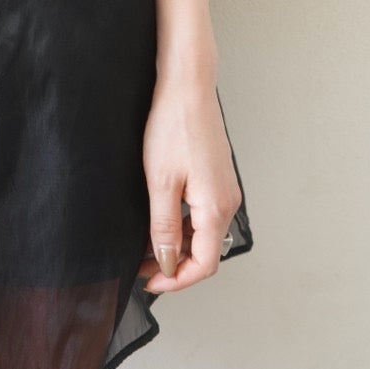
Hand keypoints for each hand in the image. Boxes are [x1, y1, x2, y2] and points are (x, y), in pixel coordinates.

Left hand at [137, 73, 241, 292]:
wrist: (187, 87)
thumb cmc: (174, 127)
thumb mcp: (161, 182)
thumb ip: (165, 226)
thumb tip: (167, 262)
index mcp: (217, 208)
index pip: (204, 265)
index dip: (176, 280)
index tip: (149, 281)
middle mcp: (228, 202)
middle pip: (206, 251)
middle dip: (175, 265)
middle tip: (141, 265)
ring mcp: (224, 189)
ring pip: (204, 233)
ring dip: (178, 244)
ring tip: (146, 245)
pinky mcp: (217, 177)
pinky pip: (203, 213)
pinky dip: (183, 225)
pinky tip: (160, 219)